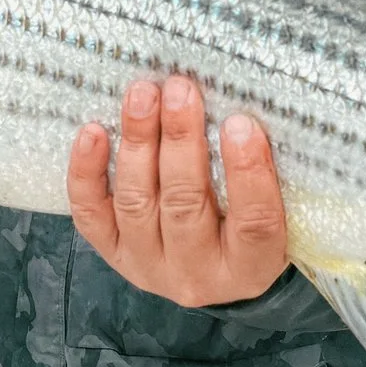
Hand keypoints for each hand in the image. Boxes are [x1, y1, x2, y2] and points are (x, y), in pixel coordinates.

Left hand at [68, 75, 288, 307]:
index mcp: (251, 266)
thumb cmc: (249, 226)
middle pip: (185, 205)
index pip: (254, 223)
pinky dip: (86, 173)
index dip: (247, 173)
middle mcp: (197, 273)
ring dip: (137, 144)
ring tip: (142, 96)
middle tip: (180, 91)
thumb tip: (243, 105)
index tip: (240, 123)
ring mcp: (149, 266)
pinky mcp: (114, 254)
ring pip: (137, 204)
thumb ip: (265, 171)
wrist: (215, 275)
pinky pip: (92, 215)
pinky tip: (92, 132)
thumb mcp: (278, 209)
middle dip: (180, 142)